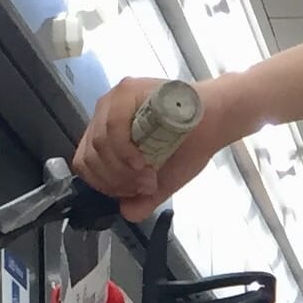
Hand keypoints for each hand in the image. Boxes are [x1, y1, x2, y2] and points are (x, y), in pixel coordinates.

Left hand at [71, 75, 255, 218]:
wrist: (216, 122)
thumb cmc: (191, 145)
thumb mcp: (162, 181)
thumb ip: (142, 199)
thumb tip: (126, 211)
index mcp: (107, 134)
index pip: (86, 165)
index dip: (106, 186)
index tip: (133, 192)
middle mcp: (105, 115)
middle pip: (89, 158)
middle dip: (116, 181)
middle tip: (144, 185)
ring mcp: (113, 101)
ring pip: (98, 146)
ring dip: (123, 170)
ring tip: (148, 175)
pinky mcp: (126, 91)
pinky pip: (111, 128)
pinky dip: (125, 152)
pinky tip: (143, 161)